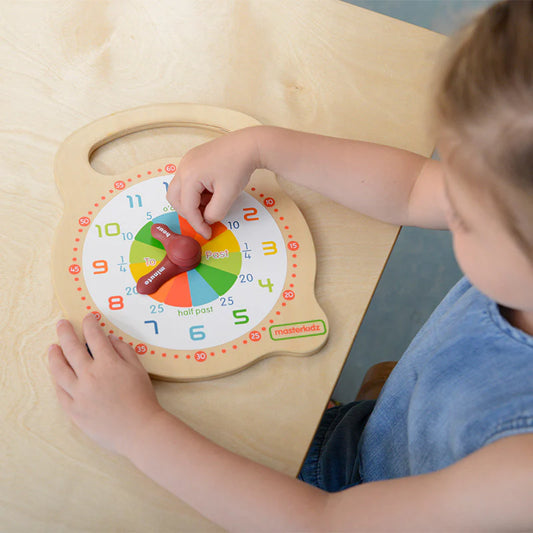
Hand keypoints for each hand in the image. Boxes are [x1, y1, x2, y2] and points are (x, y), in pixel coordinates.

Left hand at [48, 314, 163, 455]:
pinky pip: (60, 392)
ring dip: (54, 355)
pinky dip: (56, 380)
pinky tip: (56, 374)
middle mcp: (89, 376)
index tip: (88, 318)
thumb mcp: (138, 369)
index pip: (94, 336)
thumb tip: (109, 339)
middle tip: (62, 324)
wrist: (139, 429)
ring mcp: (78, 394)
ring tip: (52, 347)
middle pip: (71, 348)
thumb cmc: (142, 398)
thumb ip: (123, 350)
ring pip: (59, 370)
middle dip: (66, 333)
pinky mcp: (73, 410)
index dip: (90, 324)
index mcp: (108, 363)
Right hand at [167, 126, 261, 238]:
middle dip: (188, 213)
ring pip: (180, 190)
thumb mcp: (228, 195)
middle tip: (205, 221)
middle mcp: (183, 167)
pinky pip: (188, 181)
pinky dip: (196, 192)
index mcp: (189, 176)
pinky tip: (212, 192)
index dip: (197, 224)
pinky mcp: (193, 159)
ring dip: (192, 202)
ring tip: (212, 203)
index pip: (187, 208)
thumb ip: (215, 213)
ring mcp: (187, 161)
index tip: (207, 233)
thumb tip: (207, 219)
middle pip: (175, 199)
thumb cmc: (239, 166)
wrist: (249, 145)